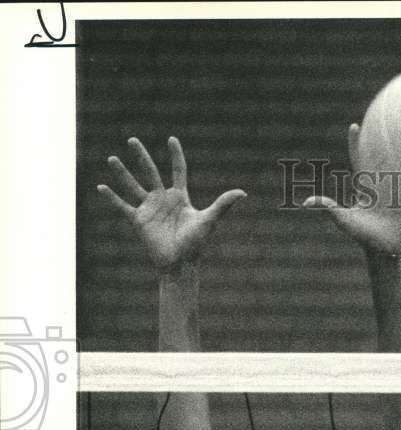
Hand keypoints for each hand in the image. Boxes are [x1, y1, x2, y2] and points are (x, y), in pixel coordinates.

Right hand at [97, 136, 245, 272]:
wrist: (180, 264)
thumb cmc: (196, 244)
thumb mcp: (209, 220)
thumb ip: (223, 204)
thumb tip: (243, 192)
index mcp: (179, 197)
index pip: (178, 171)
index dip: (176, 156)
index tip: (172, 139)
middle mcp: (162, 200)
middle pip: (150, 172)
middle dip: (141, 156)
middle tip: (132, 140)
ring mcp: (149, 209)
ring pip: (133, 186)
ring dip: (122, 173)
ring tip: (112, 158)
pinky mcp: (138, 221)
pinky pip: (122, 207)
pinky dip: (112, 198)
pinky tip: (101, 187)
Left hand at [303, 123, 400, 255]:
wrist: (385, 252)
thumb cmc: (364, 238)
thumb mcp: (345, 220)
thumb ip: (329, 208)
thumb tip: (306, 203)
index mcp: (365, 187)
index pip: (359, 159)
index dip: (356, 143)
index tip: (354, 126)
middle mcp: (380, 186)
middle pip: (381, 157)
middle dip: (382, 140)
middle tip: (384, 118)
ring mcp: (396, 192)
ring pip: (400, 167)